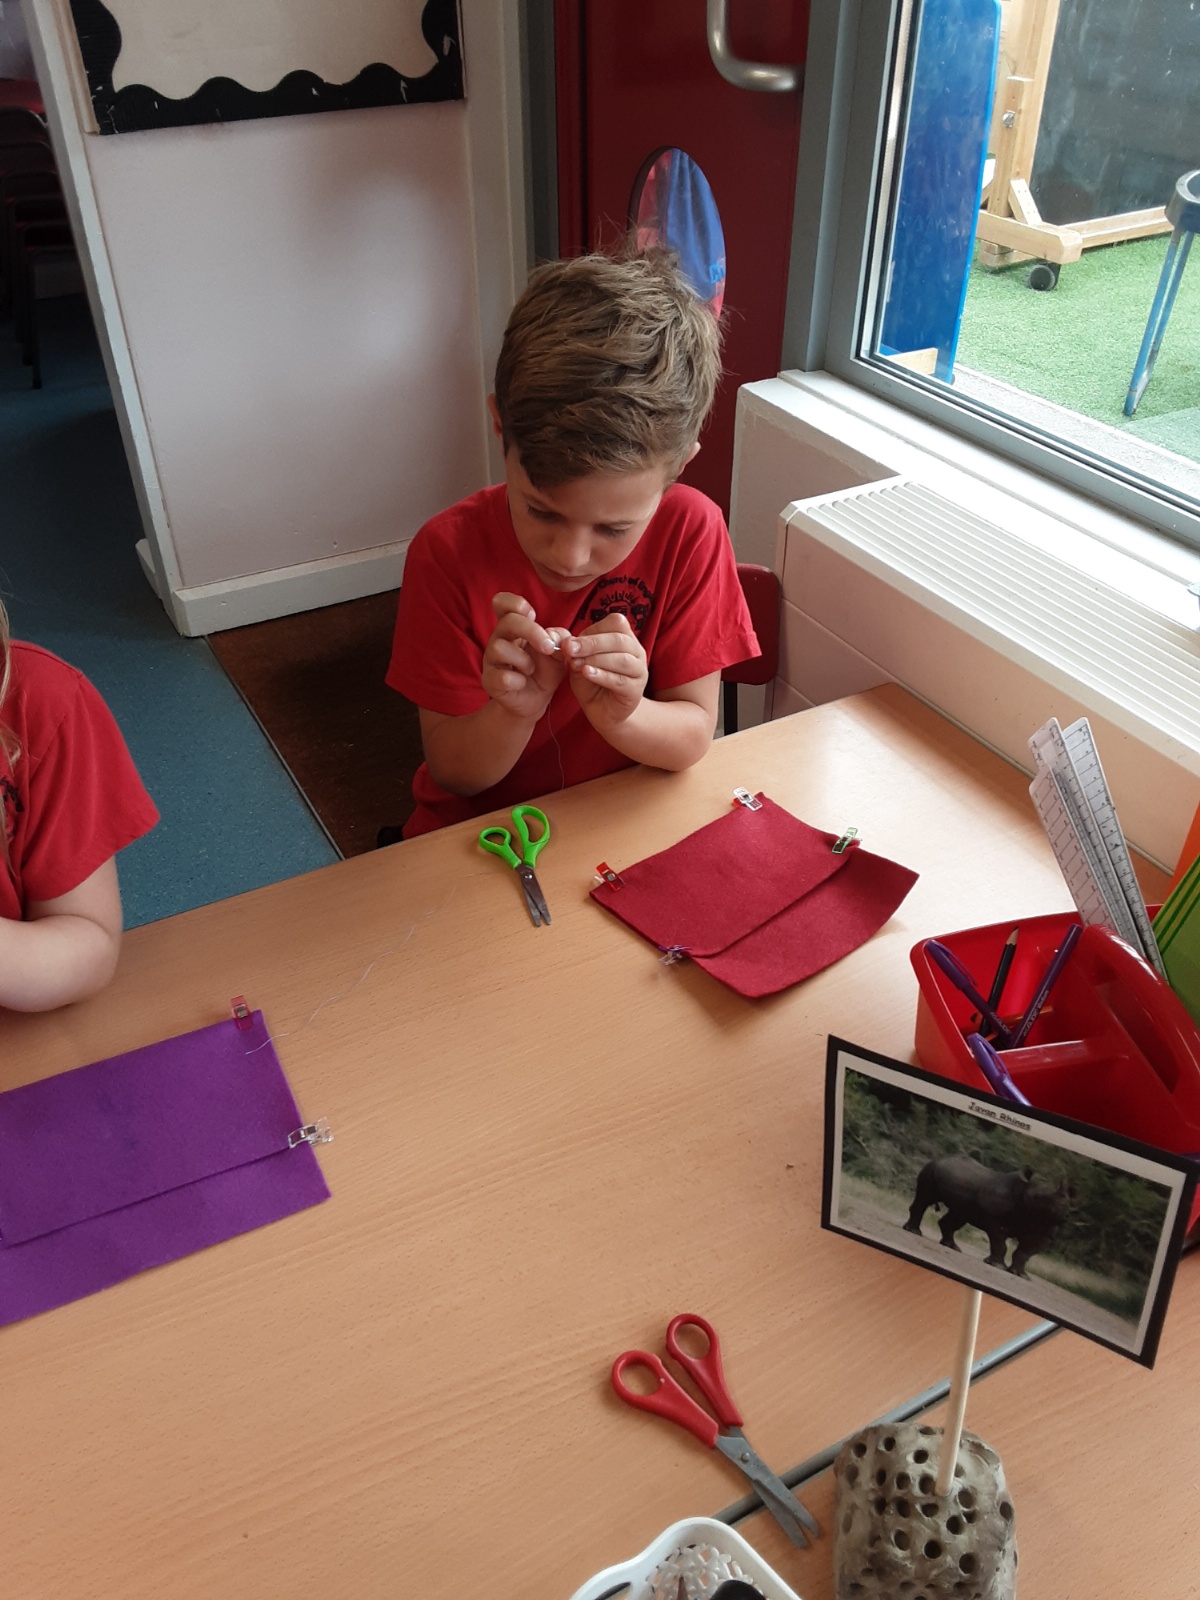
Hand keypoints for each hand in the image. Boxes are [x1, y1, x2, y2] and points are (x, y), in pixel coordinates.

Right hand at [481, 593, 566, 720]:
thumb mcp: (559, 651)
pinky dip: (518, 681)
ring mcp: (491, 659)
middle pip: (507, 621)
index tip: (533, 615)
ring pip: (500, 648)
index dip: (516, 603)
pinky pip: (501, 676)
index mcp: (513, 627)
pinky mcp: (490, 680)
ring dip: (524, 660)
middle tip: (548, 648)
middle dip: (531, 631)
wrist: (536, 700)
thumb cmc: (545, 670)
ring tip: (531, 670)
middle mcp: (499, 639)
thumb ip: (560, 638)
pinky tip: (522, 683)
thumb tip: (552, 635)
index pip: (502, 602)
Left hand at [565, 612, 648, 728]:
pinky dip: (602, 675)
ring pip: (622, 659)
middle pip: (619, 639)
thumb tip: (562, 639)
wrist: (601, 711)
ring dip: (596, 659)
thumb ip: (572, 649)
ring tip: (576, 664)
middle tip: (569, 648)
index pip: (616, 623)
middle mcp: (636, 652)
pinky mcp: (635, 691)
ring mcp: (639, 671)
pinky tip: (586, 673)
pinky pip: (620, 680)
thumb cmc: (591, 682)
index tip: (570, 641)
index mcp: (624, 638)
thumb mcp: (577, 661)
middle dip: (591, 643)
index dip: (594, 629)